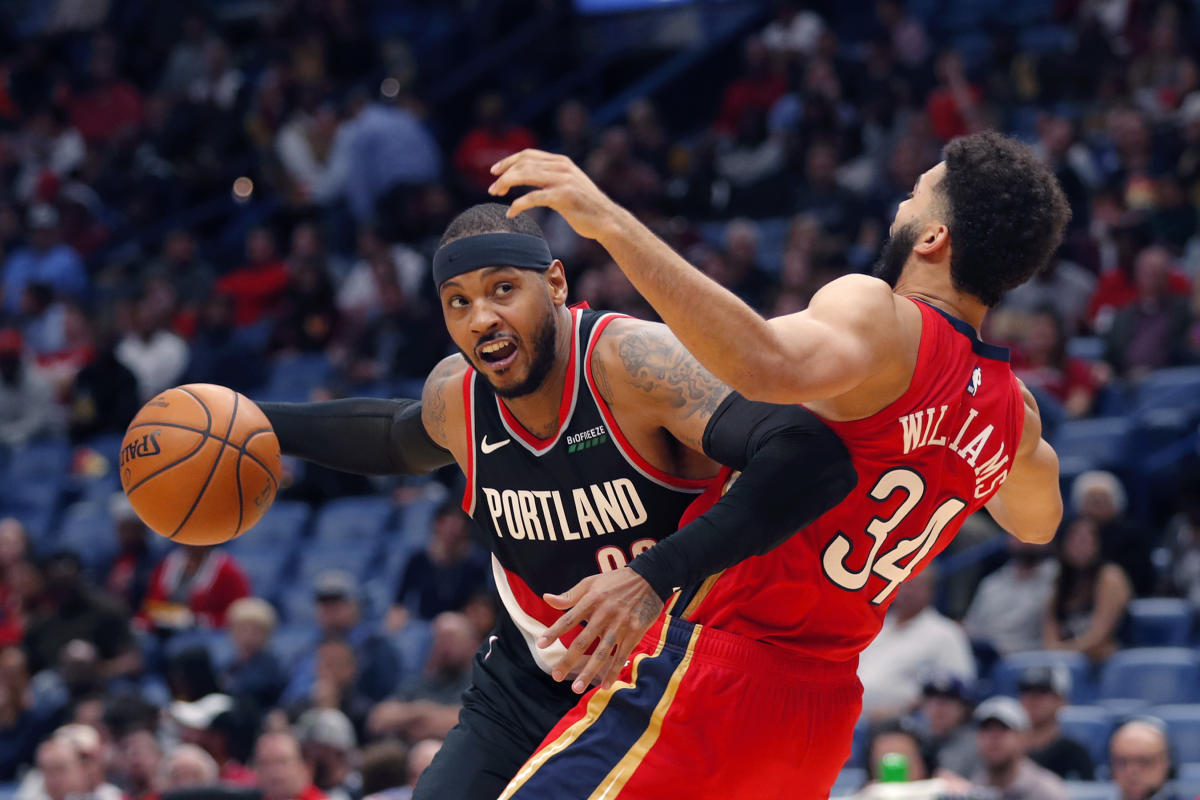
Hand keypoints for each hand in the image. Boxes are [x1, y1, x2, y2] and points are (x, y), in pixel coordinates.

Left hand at [488, 150, 619, 240]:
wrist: (607, 220)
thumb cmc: (585, 207)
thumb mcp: (567, 185)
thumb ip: (551, 178)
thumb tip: (529, 177)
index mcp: (561, 161)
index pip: (528, 154)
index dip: (508, 161)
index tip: (493, 171)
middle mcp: (562, 166)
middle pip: (523, 163)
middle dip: (504, 174)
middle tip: (492, 189)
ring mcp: (563, 180)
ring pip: (525, 176)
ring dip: (506, 184)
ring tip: (495, 195)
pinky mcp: (564, 196)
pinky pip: (533, 197)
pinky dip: (518, 204)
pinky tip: (510, 213)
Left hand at [536, 567, 664, 693]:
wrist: (650, 578)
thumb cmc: (616, 581)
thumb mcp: (591, 582)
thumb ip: (570, 595)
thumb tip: (546, 598)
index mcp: (592, 600)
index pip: (569, 619)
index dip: (554, 632)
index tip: (540, 645)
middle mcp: (605, 613)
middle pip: (583, 641)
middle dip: (568, 660)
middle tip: (556, 676)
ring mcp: (621, 625)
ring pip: (602, 652)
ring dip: (590, 672)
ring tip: (577, 688)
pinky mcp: (634, 632)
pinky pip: (622, 655)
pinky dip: (613, 671)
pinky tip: (605, 685)